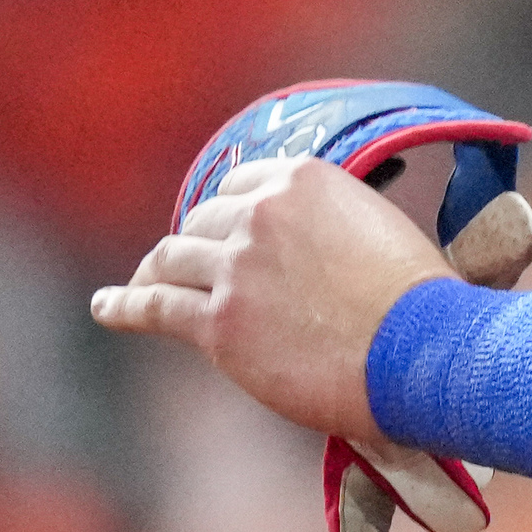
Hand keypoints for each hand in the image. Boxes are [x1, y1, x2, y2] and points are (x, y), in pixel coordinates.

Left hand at [92, 157, 454, 440]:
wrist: (425, 351)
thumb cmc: (423, 301)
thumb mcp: (381, 229)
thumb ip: (334, 224)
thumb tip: (316, 248)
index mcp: (302, 180)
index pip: (241, 183)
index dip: (230, 210)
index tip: (224, 228)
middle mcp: (259, 214)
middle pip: (201, 222)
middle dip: (197, 245)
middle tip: (196, 269)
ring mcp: (234, 268)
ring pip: (170, 260)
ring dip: (154, 273)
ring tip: (141, 286)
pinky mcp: (219, 323)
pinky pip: (152, 308)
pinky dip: (121, 307)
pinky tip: (106, 308)